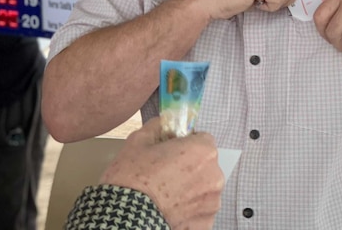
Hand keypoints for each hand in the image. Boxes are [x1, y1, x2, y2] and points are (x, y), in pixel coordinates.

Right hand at [100, 117, 223, 229]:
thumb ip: (157, 127)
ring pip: (204, 189)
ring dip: (191, 189)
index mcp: (203, 151)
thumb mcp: (139, 141)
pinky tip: (170, 209)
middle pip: (206, 165)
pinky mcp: (206, 224)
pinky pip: (200, 211)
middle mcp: (214, 176)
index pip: (203, 139)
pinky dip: (189, 210)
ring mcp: (212, 203)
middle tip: (166, 174)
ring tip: (167, 195)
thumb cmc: (133, 178)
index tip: (173, 151)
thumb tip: (164, 123)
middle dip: (191, 167)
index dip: (188, 143)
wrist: (127, 218)